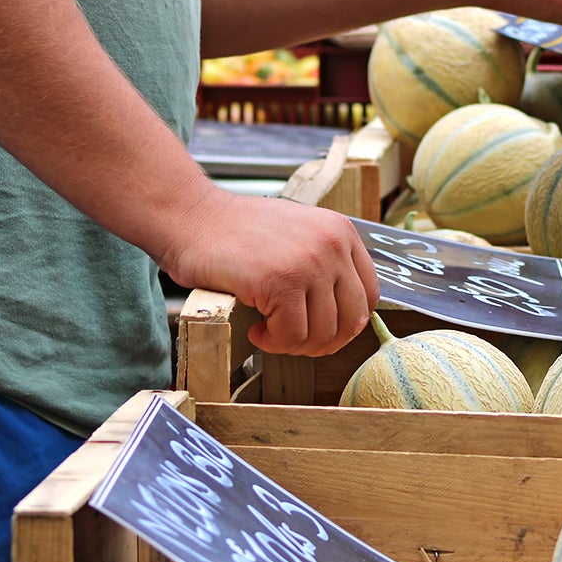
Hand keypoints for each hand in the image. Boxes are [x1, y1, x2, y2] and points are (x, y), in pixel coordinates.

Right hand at [160, 188, 380, 356]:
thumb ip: (325, 265)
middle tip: (292, 340)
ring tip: (270, 333)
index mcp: (342, 232)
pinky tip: (257, 330)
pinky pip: (292, 336)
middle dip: (323, 342)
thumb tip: (343, 318)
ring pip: (323, 333)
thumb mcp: (298, 236)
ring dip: (294, 345)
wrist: (192, 217)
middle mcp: (333, 245)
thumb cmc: (237, 233)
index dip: (345, 324)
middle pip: (352, 320)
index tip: (319, 330)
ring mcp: (310, 263)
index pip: (369, 296)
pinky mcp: (281, 282)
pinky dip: (274, 343)